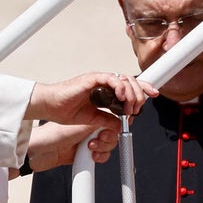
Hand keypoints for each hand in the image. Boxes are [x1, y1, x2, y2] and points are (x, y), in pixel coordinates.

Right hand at [26, 71, 156, 123]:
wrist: (49, 107)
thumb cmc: (64, 110)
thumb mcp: (92, 120)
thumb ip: (107, 120)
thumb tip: (121, 124)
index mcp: (104, 91)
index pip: (129, 87)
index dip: (143, 89)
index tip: (153, 94)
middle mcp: (103, 83)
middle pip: (130, 82)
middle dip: (139, 94)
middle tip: (137, 109)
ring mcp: (98, 80)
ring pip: (123, 79)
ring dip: (131, 93)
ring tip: (129, 107)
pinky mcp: (91, 79)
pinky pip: (110, 78)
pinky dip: (119, 86)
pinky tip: (121, 97)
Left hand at [26, 121, 119, 171]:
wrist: (42, 152)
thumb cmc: (54, 133)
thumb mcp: (83, 124)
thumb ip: (103, 121)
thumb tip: (120, 121)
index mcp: (91, 111)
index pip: (114, 112)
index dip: (120, 118)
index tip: (123, 124)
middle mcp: (92, 124)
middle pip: (115, 130)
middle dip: (110, 136)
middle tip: (100, 136)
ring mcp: (91, 138)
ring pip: (111, 144)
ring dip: (104, 147)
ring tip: (90, 146)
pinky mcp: (89, 152)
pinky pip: (104, 155)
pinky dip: (100, 157)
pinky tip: (90, 154)